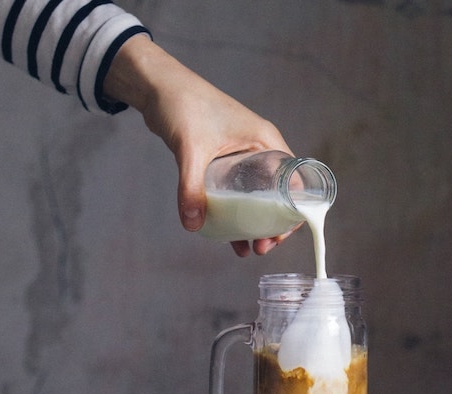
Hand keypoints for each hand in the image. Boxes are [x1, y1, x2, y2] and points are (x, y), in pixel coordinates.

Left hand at [103, 35, 292, 255]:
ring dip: (255, 225)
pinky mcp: (226, 162)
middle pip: (279, 196)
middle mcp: (261, 149)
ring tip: (247, 250)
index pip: (294, 183)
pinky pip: (239, 194)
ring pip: (259, 199)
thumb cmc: (183, 104)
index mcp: (267, 142)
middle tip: (261, 249)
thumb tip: (192, 224)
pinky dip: (236, 215)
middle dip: (272, 226)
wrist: (157, 85)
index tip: (277, 237)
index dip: (291, 214)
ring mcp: (244, 156)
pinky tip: (228, 236)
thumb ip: (191, 187)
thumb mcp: (190, 149)